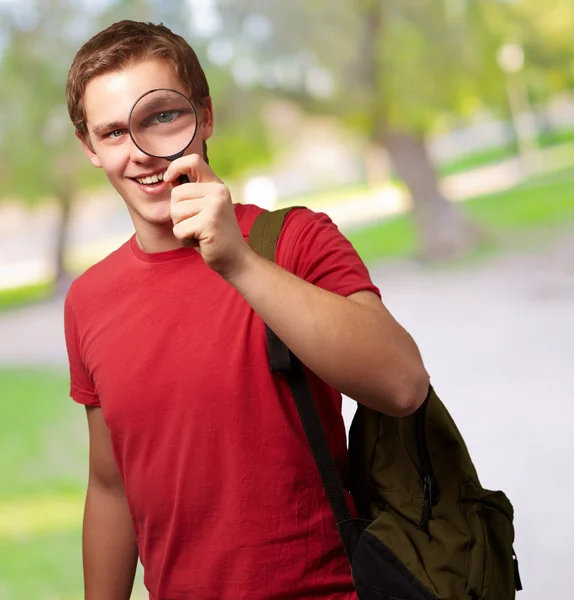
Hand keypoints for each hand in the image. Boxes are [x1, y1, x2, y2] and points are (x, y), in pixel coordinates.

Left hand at [164, 154, 251, 279]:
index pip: (193, 160)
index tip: (168, 180)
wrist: (235, 259)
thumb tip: (169, 178)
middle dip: (177, 214)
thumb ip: (191, 194)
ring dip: (181, 228)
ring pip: (175, 212)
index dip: (175, 167)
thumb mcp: (205, 209)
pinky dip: (184, 240)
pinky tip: (200, 241)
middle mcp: (217, 192)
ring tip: (199, 233)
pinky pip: (179, 229)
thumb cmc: (214, 235)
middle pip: (176, 194)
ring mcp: (214, 206)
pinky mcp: (209, 222)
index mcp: (216, 185)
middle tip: (196, 225)